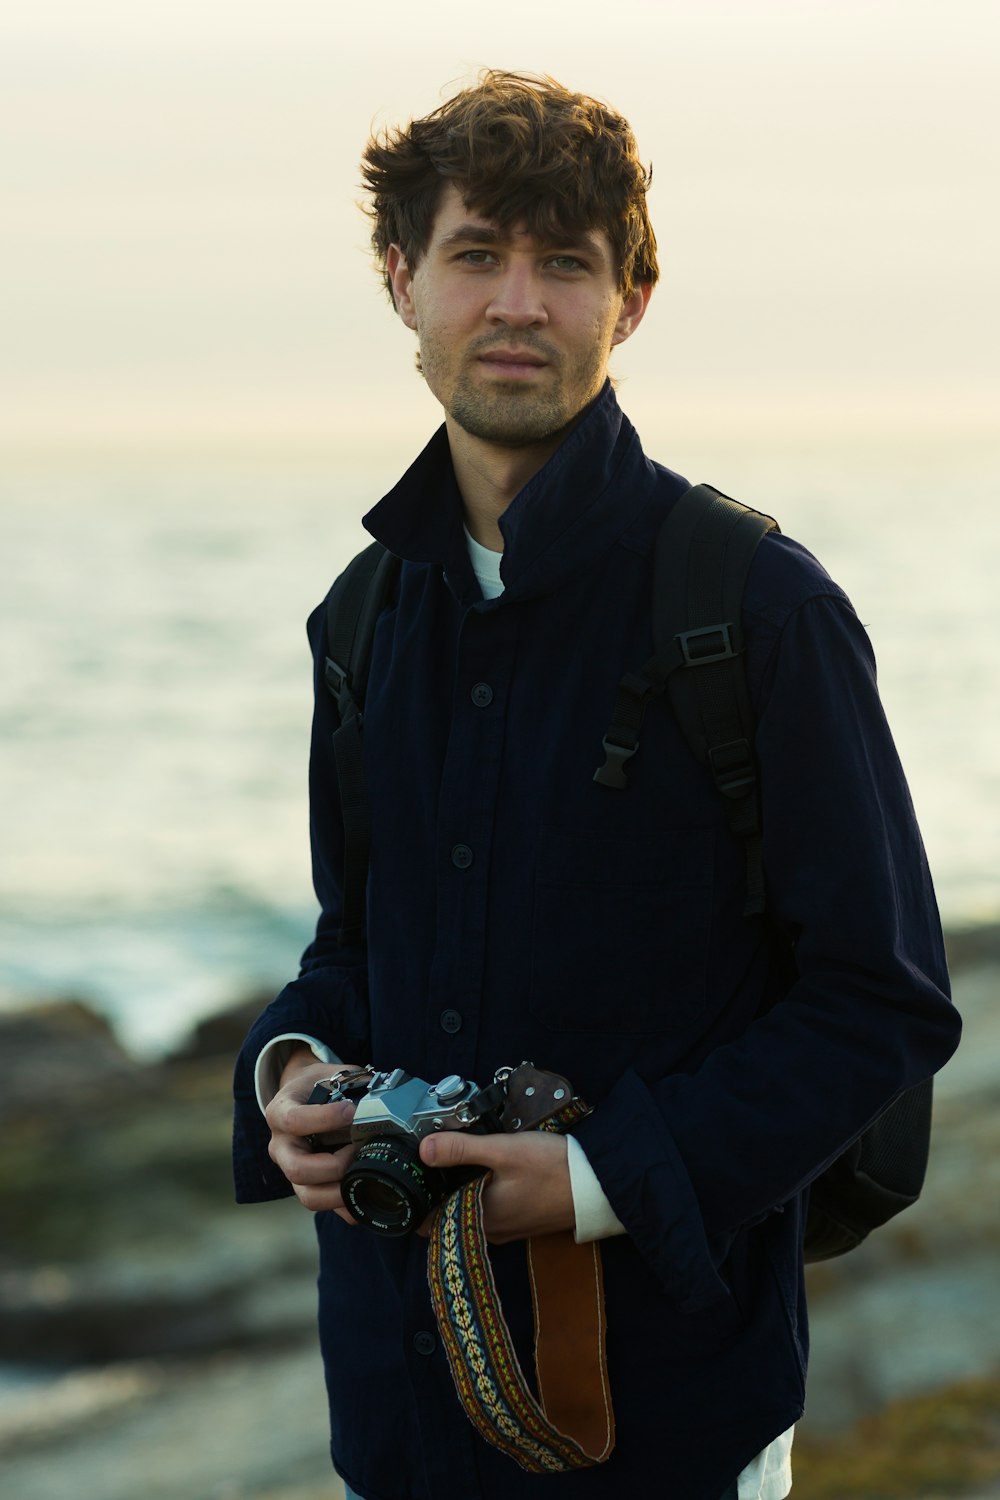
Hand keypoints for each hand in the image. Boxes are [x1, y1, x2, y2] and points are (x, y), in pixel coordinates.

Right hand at [264, 1053, 361, 1222]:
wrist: (301, 1095)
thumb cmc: (317, 1085)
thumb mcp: (328, 1075)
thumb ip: (351, 1082)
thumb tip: (387, 1094)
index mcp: (280, 1114)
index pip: (293, 1121)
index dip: (323, 1119)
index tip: (350, 1111)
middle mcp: (281, 1146)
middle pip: (296, 1170)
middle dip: (333, 1166)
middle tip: (357, 1150)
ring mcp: (292, 1169)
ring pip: (308, 1196)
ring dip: (340, 1190)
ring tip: (363, 1171)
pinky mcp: (307, 1185)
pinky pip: (325, 1205)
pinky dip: (347, 1205)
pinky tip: (366, 1192)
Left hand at [417, 1130, 573, 1243]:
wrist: (598, 1186)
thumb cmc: (553, 1169)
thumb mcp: (503, 1151)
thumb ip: (461, 1149)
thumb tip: (424, 1149)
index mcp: (479, 1218)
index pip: (430, 1222)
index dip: (417, 1199)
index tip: (413, 1174)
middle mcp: (489, 1231)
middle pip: (447, 1216)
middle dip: (437, 1191)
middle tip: (435, 1159)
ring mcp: (507, 1229)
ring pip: (468, 1213)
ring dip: (459, 1191)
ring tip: (459, 1160)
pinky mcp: (520, 1221)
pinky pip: (488, 1211)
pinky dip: (480, 1194)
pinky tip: (487, 1171)